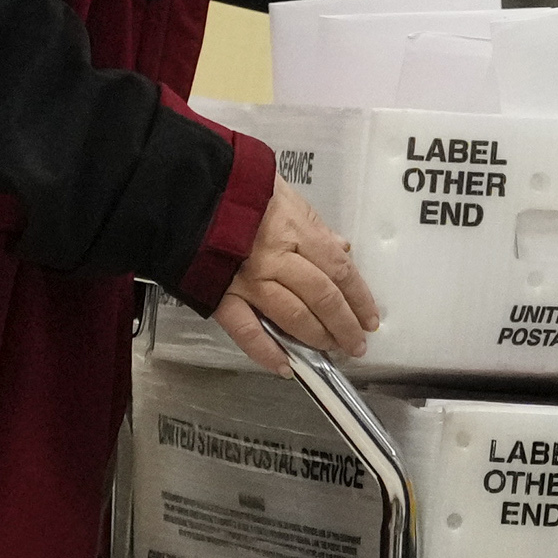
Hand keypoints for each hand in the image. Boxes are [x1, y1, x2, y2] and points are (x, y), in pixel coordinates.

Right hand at [213, 185, 377, 372]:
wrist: (186, 193)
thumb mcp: (285, 196)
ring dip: (316, 337)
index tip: (370, 318)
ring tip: (331, 350)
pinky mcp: (221, 296)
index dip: (359, 298)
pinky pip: (247, 331)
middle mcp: (277, 258)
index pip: (339, 270)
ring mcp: (248, 280)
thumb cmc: (239, 191)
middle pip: (322, 297)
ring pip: (292, 315)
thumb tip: (342, 248)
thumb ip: (314, 226)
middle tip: (356, 344)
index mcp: (296, 231)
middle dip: (344, 324)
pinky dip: (267, 352)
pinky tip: (286, 367)